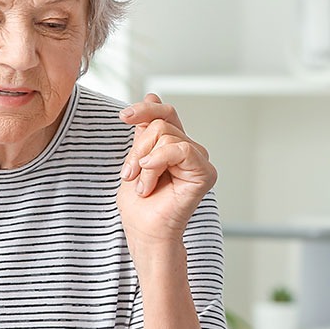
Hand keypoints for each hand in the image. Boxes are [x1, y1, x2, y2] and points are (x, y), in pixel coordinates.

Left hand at [117, 93, 215, 251]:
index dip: (144, 109)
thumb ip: (144, 131)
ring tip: (144, 185)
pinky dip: (159, 162)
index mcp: (173, 146)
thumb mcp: (135, 159)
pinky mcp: (205, 172)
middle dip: (137, 148)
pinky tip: (151, 180)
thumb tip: (152, 96)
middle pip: (161, 123)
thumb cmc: (140, 206)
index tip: (123, 118)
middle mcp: (189, 150)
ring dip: (144, 163)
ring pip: (166, 135)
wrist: (145, 232)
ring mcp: (199, 160)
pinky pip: (180, 149)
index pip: (164, 112)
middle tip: (130, 174)